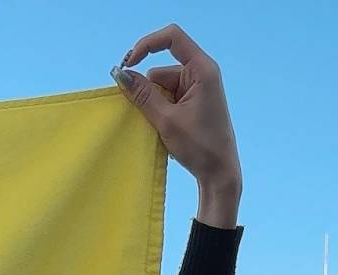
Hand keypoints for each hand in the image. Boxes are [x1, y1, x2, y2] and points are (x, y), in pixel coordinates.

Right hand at [114, 25, 240, 226]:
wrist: (219, 171)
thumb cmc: (199, 145)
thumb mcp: (166, 120)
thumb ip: (143, 95)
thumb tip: (121, 74)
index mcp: (201, 69)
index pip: (172, 38)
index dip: (147, 44)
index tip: (128, 64)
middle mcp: (201, 73)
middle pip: (162, 68)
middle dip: (147, 88)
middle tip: (142, 114)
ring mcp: (197, 88)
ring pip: (161, 85)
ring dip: (152, 103)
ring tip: (158, 127)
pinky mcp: (192, 102)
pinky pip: (167, 97)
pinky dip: (158, 110)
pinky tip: (161, 128)